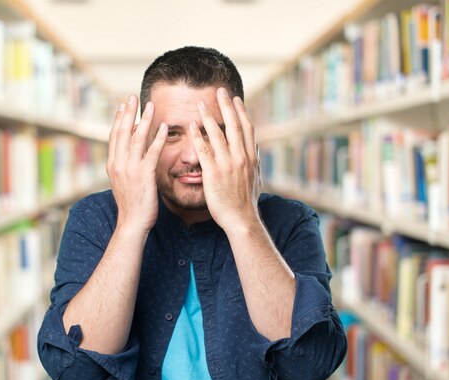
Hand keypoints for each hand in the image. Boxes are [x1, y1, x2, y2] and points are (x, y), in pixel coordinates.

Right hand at [107, 95, 167, 233]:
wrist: (132, 223)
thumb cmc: (132, 205)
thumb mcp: (124, 182)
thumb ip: (126, 165)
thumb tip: (131, 151)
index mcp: (113, 165)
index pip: (114, 136)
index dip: (119, 119)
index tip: (123, 105)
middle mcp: (119, 164)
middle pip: (122, 132)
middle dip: (128, 112)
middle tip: (132, 96)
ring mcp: (130, 169)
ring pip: (136, 138)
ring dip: (144, 120)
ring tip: (150, 105)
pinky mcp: (144, 175)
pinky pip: (152, 152)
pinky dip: (158, 138)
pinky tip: (163, 127)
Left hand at [189, 88, 261, 232]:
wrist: (241, 220)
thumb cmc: (246, 203)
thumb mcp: (256, 180)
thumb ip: (254, 162)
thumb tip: (255, 150)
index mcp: (250, 158)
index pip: (247, 129)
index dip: (241, 112)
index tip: (235, 99)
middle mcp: (240, 158)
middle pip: (233, 126)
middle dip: (226, 106)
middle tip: (220, 91)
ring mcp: (227, 165)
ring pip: (217, 135)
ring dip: (208, 117)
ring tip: (201, 103)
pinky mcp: (213, 173)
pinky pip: (204, 151)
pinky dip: (197, 136)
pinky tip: (192, 126)